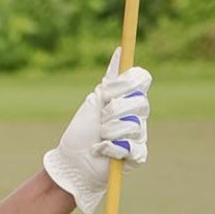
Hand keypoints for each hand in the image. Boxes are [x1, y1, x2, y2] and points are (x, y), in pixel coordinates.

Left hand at [43, 48, 151, 213]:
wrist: (72, 162)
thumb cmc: (81, 132)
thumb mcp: (93, 102)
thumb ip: (110, 81)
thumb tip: (120, 52)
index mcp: (127, 98)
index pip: (142, 79)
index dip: (124, 85)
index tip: (106, 93)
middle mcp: (137, 114)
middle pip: (139, 101)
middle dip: (113, 111)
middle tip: (100, 121)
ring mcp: (139, 134)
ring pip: (134, 124)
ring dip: (108, 132)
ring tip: (99, 139)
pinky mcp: (138, 155)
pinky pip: (133, 146)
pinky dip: (112, 149)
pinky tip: (102, 151)